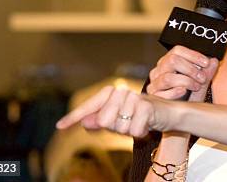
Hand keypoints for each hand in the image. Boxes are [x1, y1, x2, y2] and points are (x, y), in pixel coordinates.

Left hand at [55, 86, 173, 137]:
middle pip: (103, 121)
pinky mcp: (146, 107)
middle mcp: (120, 92)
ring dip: (129, 131)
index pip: (88, 107)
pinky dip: (140, 133)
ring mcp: (133, 98)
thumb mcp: (117, 121)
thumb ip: (99, 121)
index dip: (73, 118)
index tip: (59, 127)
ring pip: (119, 127)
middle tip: (127, 123)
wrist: (167, 113)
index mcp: (110, 93)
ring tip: (137, 123)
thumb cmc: (139, 116)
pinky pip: (134, 131)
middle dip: (114, 128)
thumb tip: (84, 123)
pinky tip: (146, 125)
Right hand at [147, 45, 218, 101]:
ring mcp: (154, 83)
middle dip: (191, 69)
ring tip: (195, 86)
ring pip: (168, 77)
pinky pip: (161, 93)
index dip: (193, 55)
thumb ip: (207, 73)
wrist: (180, 117)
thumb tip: (214, 61)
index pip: (177, 50)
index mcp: (169, 62)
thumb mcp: (200, 84)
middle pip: (172, 60)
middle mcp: (159, 70)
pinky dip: (174, 92)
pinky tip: (183, 92)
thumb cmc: (189, 98)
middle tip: (202, 78)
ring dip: (186, 81)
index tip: (206, 63)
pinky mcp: (153, 97)